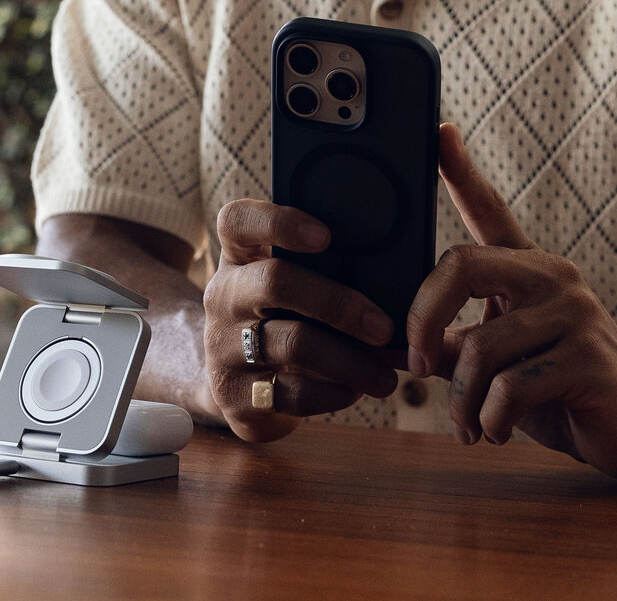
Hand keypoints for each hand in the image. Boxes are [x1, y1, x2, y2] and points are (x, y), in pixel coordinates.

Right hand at [202, 199, 398, 440]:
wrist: (238, 389)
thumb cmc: (283, 322)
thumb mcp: (290, 289)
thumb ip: (325, 272)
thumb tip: (394, 279)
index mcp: (238, 258)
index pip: (238, 221)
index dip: (278, 222)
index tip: (326, 236)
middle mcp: (223, 296)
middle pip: (276, 282)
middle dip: (339, 304)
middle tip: (384, 328)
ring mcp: (222, 347)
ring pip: (293, 344)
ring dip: (350, 361)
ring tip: (386, 375)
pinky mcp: (234, 395)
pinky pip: (292, 392)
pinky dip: (334, 394)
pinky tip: (355, 390)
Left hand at [406, 125, 616, 479]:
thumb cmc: (559, 392)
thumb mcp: (498, 364)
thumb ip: (451, 345)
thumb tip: (389, 342)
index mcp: (530, 270)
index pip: (490, 210)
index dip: (460, 172)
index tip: (438, 130)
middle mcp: (555, 277)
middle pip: (461, 266)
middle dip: (422, 320)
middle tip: (416, 366)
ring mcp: (577, 313)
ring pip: (479, 348)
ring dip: (461, 400)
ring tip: (469, 425)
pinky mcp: (590, 359)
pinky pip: (510, 388)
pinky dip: (492, 420)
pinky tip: (499, 431)